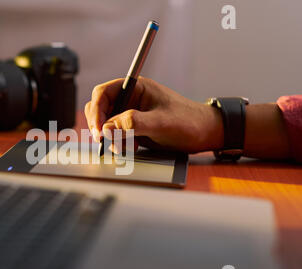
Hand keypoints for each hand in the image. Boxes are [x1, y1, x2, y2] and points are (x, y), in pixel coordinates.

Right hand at [84, 77, 223, 152]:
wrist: (205, 134)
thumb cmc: (189, 122)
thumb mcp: (161, 122)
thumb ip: (133, 123)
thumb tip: (108, 128)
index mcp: (136, 88)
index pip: (103, 93)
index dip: (96, 110)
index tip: (98, 129)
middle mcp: (131, 99)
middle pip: (101, 109)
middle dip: (101, 126)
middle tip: (106, 141)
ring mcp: (131, 114)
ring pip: (106, 124)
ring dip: (110, 137)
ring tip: (126, 146)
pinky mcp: (134, 128)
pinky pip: (116, 135)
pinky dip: (118, 143)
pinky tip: (132, 147)